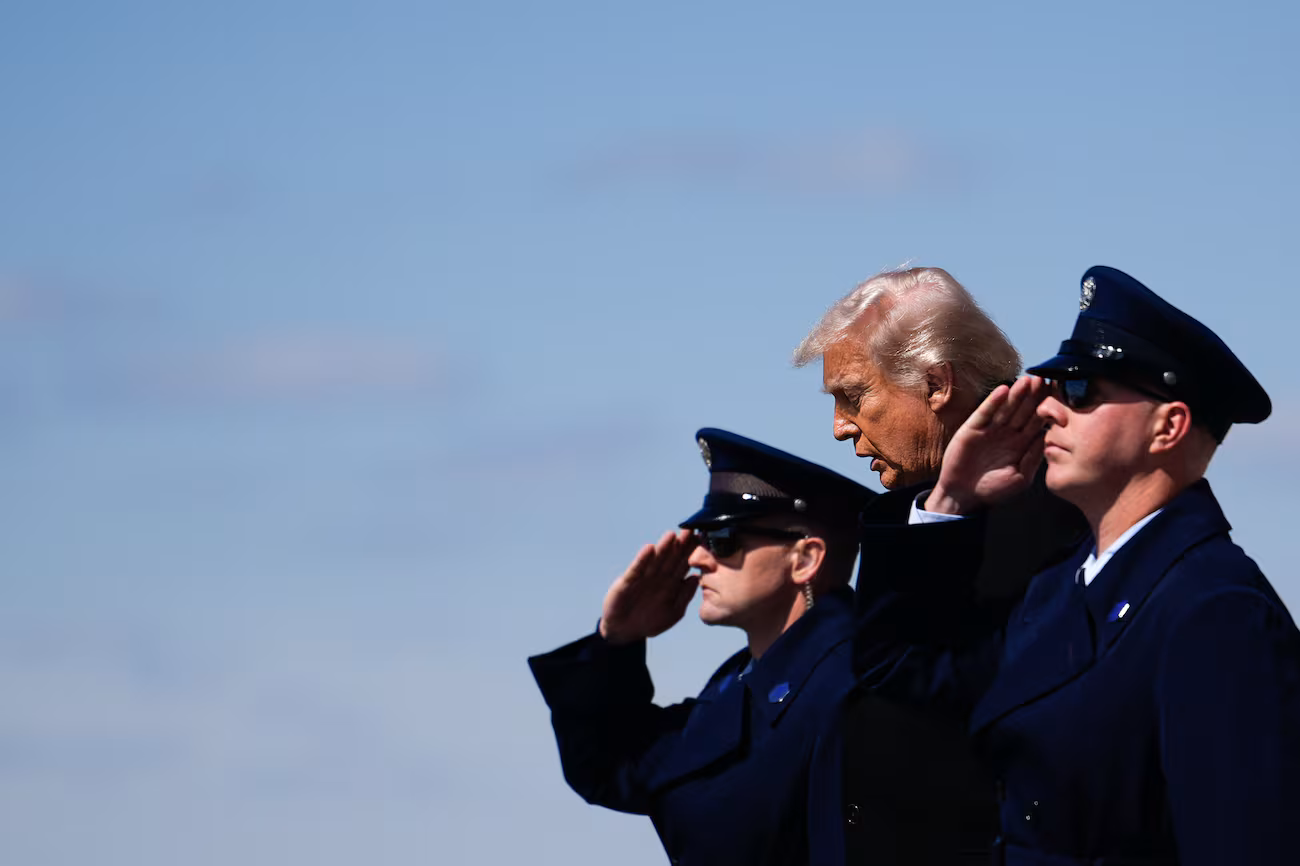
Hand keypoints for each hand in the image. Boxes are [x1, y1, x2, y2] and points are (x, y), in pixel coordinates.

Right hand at [599, 529, 699, 644]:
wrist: (624, 631)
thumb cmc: (650, 621)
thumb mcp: (673, 612)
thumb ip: (684, 596)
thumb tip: (697, 579)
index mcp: (671, 583)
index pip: (684, 564)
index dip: (693, 552)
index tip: (703, 540)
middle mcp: (658, 577)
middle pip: (671, 558)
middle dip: (680, 545)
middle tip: (690, 531)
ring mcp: (643, 578)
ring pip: (655, 560)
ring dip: (663, 547)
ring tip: (671, 535)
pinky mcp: (627, 581)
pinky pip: (637, 569)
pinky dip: (642, 559)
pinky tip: (649, 549)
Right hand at [927, 375, 1049, 513]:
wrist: (963, 495)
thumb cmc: (993, 489)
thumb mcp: (1020, 478)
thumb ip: (1032, 459)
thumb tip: (1046, 438)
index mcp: (1022, 443)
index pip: (1036, 421)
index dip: (1046, 407)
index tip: (1057, 394)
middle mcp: (1008, 433)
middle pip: (1023, 410)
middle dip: (1033, 395)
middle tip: (1043, 379)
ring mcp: (990, 429)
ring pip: (1006, 408)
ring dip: (1016, 394)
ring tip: (1027, 380)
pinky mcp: (972, 429)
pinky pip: (985, 413)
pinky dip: (993, 402)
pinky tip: (1003, 390)